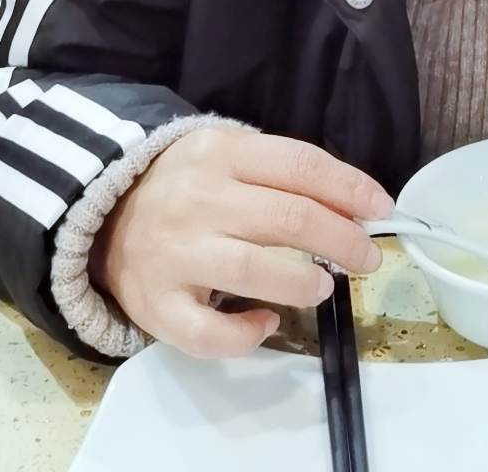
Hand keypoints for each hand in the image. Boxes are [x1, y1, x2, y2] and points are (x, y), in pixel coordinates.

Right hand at [93, 125, 392, 356]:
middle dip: (343, 240)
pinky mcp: (157, 306)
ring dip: (303, 282)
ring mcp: (176, 255)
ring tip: (324, 286)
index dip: (351, 188)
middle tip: (367, 258)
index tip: (382, 209)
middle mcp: (199, 200)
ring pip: (254, 272)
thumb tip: (353, 204)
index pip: (301, 166)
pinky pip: (208, 333)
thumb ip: (282, 174)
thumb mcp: (229, 155)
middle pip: (289, 219)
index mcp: (222, 153)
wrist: (104, 215)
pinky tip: (267, 322)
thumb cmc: (186, 185)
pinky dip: (246, 334)